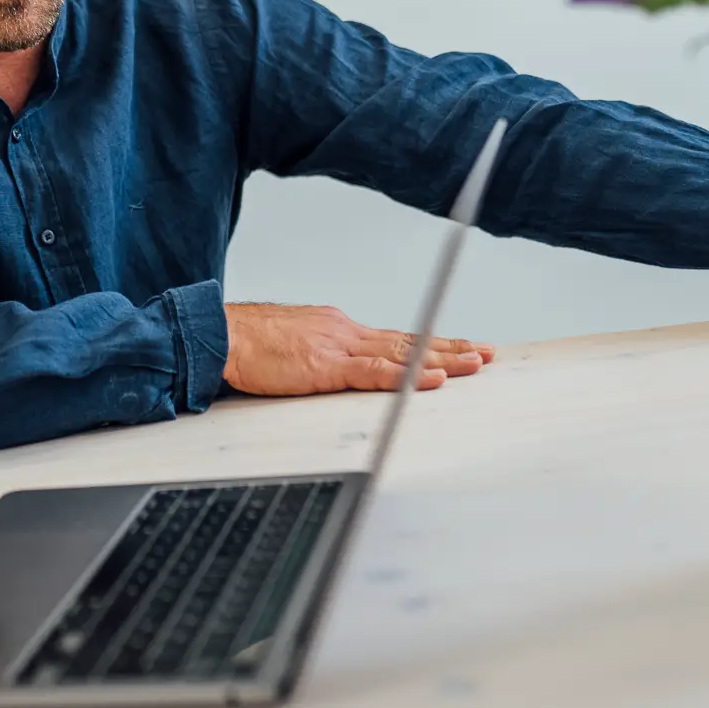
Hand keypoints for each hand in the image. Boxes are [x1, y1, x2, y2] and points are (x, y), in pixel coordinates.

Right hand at [222, 303, 492, 396]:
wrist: (222, 336)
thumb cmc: (248, 344)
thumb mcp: (293, 345)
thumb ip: (319, 354)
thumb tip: (333, 365)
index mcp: (338, 329)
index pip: (393, 338)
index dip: (429, 343)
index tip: (458, 348)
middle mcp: (346, 332)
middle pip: (408, 341)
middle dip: (450, 347)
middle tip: (487, 353)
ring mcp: (339, 347)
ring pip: (402, 353)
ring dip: (443, 359)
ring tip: (475, 364)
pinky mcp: (327, 367)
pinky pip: (375, 372)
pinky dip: (408, 375)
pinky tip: (433, 378)